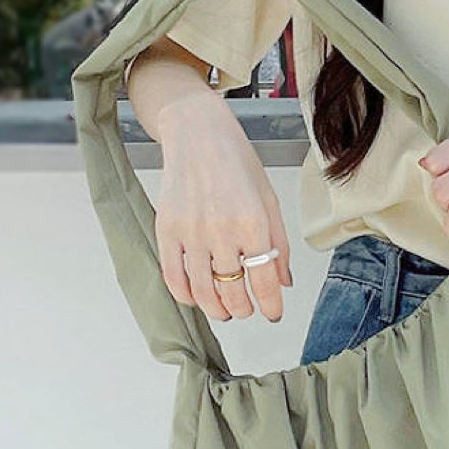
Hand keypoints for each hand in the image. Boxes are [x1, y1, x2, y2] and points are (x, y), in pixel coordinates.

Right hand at [154, 92, 293, 322]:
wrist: (198, 133)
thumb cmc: (237, 163)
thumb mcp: (269, 201)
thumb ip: (279, 244)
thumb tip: (283, 282)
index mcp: (253, 222)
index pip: (264, 279)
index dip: (270, 304)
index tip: (273, 314)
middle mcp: (221, 229)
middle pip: (232, 290)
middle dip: (243, 309)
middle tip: (248, 310)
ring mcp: (190, 231)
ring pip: (202, 290)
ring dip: (216, 308)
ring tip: (225, 310)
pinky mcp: (166, 229)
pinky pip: (173, 275)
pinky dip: (185, 294)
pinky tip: (196, 298)